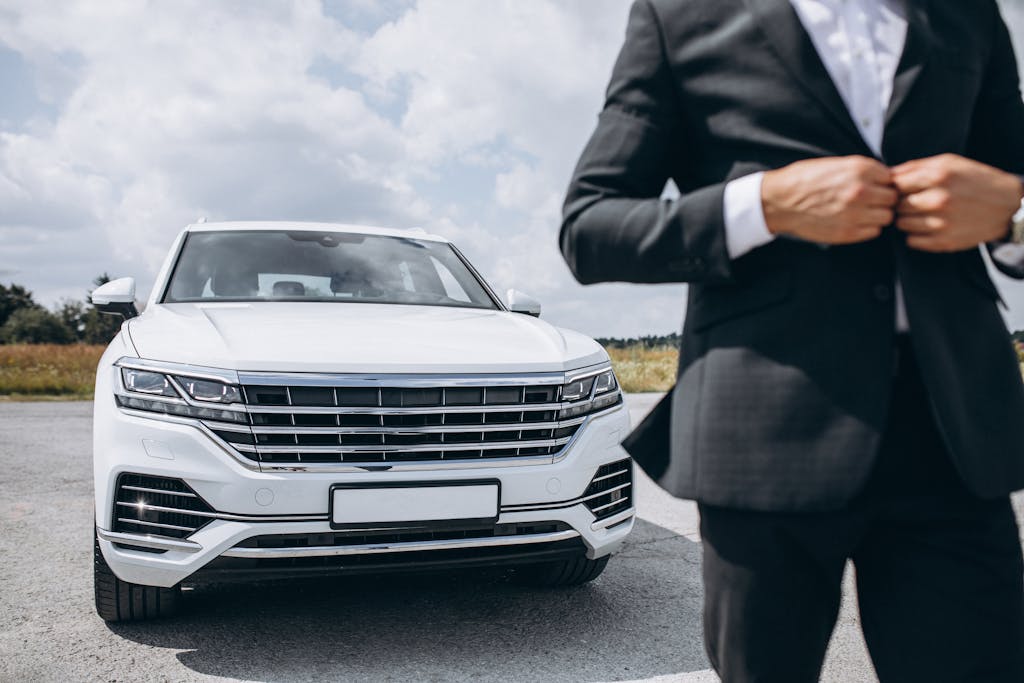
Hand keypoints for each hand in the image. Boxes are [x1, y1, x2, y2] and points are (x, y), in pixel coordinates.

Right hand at [761, 155, 896, 243]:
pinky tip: (855, 221)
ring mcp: (855, 213)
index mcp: (859, 169)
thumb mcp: (835, 164)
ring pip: (887, 216)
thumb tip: (884, 178)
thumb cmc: (803, 180)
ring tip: (863, 211)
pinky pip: (874, 231)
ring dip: (878, 214)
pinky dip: (868, 227)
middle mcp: (860, 191)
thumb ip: (862, 170)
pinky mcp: (848, 232)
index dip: (883, 182)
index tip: (875, 186)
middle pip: (892, 198)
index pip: (891, 178)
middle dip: (883, 198)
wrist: (780, 201)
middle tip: (870, 200)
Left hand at [891, 154, 1023, 252]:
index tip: (903, 188)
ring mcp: (941, 223)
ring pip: (901, 224)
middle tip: (915, 201)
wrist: (1008, 205)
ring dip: (906, 219)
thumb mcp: (949, 163)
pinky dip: (915, 234)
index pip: (895, 184)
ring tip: (922, 213)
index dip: (896, 187)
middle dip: (901, 203)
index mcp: (938, 176)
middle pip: (896, 205)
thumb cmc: (976, 180)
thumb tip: (886, 174)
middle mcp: (939, 200)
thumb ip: (915, 167)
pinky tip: (928, 226)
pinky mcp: (944, 242)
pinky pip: (911, 241)